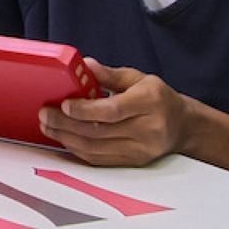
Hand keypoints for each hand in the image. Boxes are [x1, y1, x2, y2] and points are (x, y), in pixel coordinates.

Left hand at [37, 58, 189, 166]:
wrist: (182, 126)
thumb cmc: (158, 99)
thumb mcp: (138, 79)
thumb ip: (109, 74)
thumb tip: (84, 65)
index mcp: (149, 102)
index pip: (112, 110)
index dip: (85, 110)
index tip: (64, 105)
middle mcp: (147, 129)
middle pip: (99, 131)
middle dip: (66, 124)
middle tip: (45, 114)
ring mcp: (141, 149)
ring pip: (96, 148)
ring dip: (66, 138)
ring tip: (48, 126)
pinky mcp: (133, 162)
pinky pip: (99, 159)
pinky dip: (77, 150)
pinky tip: (64, 138)